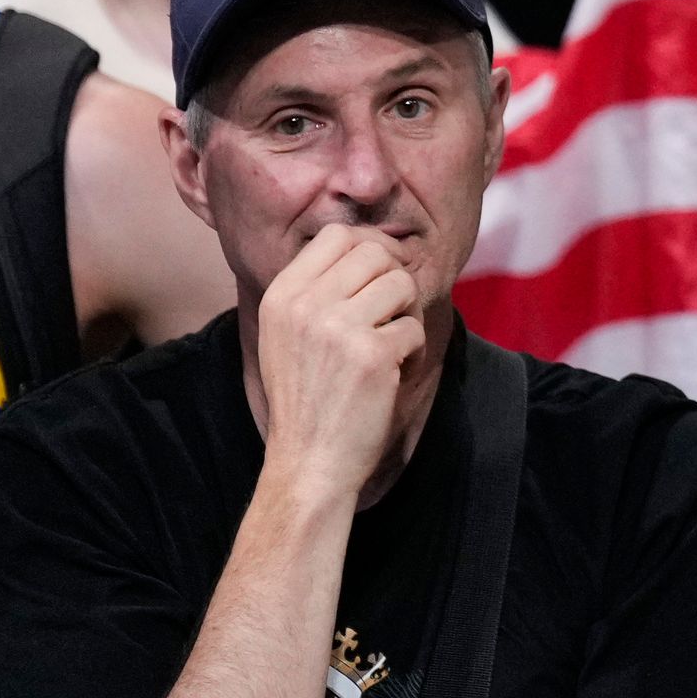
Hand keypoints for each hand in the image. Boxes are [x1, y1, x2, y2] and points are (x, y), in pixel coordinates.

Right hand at [252, 223, 426, 505]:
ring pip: (402, 284)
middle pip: (375, 252)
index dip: (370, 246)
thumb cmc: (307, 396)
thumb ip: (318, 288)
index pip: (336, 235)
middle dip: (395, 278)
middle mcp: (305, 306)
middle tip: (393, 313)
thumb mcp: (289, 333)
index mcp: (281, 296)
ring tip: (391, 344)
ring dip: (407, 314)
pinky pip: (415, 328)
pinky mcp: (372, 354)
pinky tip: (392, 375)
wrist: (308, 462)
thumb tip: (372, 243)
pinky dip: (414, 351)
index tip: (381, 273)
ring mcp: (338, 328)